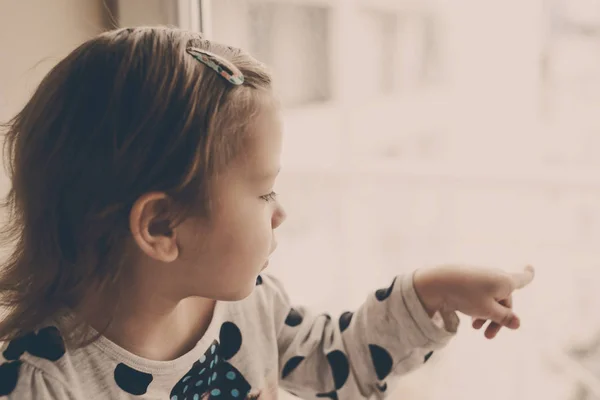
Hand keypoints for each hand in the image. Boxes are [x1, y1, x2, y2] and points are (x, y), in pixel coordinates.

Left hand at [414, 264, 534, 338]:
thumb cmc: (466, 295)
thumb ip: (504, 318)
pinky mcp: (468, 281)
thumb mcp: (488, 311)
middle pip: (504, 299)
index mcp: (505, 281)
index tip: (530, 267)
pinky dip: (478, 308)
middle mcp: (495, 276)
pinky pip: (479, 296)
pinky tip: (470, 319)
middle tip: (488, 336)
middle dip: (498, 318)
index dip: (528, 274)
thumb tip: (517, 324)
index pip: (522, 278)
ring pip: (490, 300)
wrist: (437, 282)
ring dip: (487, 316)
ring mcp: (481, 278)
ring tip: (476, 329)